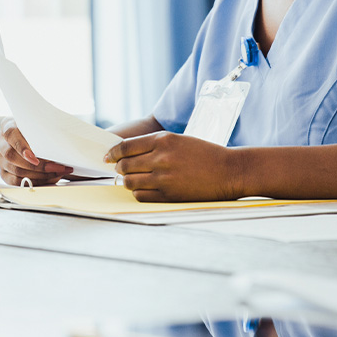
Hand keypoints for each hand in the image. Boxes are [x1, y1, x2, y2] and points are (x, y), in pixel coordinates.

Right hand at [0, 117, 73, 185]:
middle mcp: (0, 141)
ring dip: (39, 174)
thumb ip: (44, 131)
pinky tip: (48, 179)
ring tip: (57, 172)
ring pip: (16, 170)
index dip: (21, 146)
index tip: (34, 156)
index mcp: (7, 125)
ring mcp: (0, 158)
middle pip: (11, 155)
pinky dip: (34, 181)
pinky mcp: (4, 172)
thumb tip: (58, 143)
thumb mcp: (42, 126)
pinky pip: (16, 181)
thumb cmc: (42, 131)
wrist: (41, 139)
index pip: (10, 133)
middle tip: (55, 166)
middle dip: (35, 164)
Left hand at [106, 132, 243, 201]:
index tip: (108, 156)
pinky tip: (145, 188)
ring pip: (130, 182)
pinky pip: (141, 196)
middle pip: (125, 165)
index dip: (112, 152)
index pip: (125, 147)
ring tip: (134, 179)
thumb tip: (126, 153)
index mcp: (164, 140)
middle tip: (121, 168)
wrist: (228, 171)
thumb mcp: (178, 140)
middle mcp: (161, 158)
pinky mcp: (168, 195)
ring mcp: (164, 178)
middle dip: (119, 167)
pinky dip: (138, 193)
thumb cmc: (205, 154)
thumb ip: (154, 145)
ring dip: (128, 181)